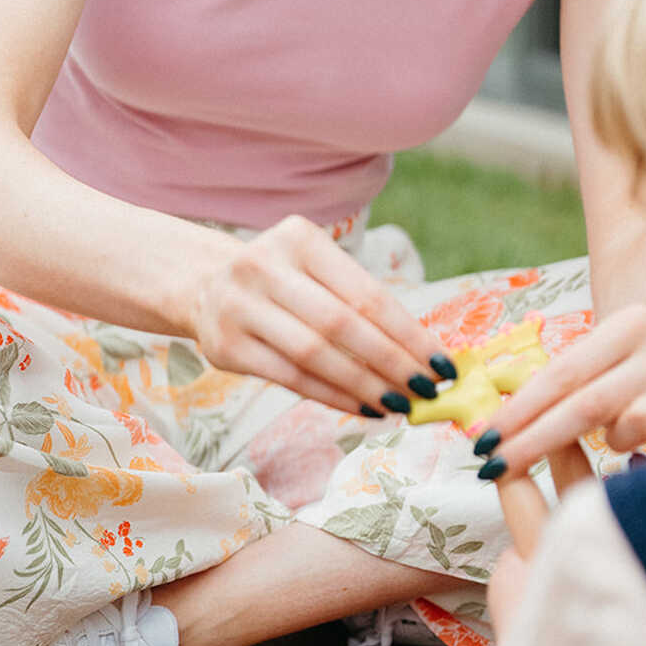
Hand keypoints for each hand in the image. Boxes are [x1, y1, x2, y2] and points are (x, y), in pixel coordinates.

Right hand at [189, 214, 446, 414]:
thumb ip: (359, 302)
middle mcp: (264, 265)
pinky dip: (333, 396)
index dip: (408, 333)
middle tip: (426, 391)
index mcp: (299, 238)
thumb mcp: (315, 270)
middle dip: (392, 362)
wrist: (204, 285)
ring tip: (400, 403)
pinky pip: (290, 377)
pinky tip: (363, 407)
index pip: (366, 293)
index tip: (441, 364)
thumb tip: (423, 354)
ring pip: (314, 354)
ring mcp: (239, 306)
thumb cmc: (282, 281)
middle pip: (341, 324)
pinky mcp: (224, 346)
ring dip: (364, 385)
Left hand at [489, 303, 645, 479]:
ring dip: (605, 445)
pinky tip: (626, 478)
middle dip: (534, 440)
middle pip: (586, 403)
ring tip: (601, 453)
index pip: (562, 374)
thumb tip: (498, 426)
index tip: (484, 440)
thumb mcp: (604, 351)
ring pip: (632, 425)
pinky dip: (644, 473)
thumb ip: (564, 381)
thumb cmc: (636, 357)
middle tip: (495, 467)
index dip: (519, 410)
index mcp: (631, 325)